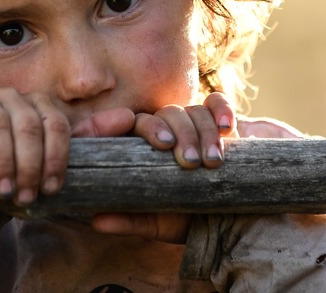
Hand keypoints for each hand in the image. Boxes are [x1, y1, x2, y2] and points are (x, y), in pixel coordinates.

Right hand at [0, 88, 134, 205]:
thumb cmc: (18, 174)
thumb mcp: (52, 162)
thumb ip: (88, 138)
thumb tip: (129, 118)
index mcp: (39, 106)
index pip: (56, 124)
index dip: (56, 158)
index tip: (53, 189)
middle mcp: (12, 97)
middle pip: (28, 124)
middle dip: (29, 164)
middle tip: (25, 196)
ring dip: (3, 159)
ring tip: (3, 191)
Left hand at [91, 92, 237, 243]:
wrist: (221, 221)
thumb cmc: (181, 219)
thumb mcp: (155, 222)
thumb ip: (128, 220)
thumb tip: (97, 220)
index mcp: (146, 148)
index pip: (140, 124)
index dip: (150, 128)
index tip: (163, 144)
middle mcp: (167, 130)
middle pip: (169, 114)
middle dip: (182, 135)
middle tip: (191, 163)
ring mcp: (193, 124)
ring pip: (195, 111)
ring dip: (206, 133)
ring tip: (212, 162)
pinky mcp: (219, 124)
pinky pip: (217, 104)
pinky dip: (222, 110)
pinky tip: (228, 127)